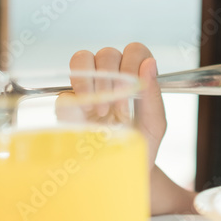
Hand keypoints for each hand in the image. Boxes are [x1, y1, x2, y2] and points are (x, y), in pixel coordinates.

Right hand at [67, 43, 166, 169]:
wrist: (122, 170)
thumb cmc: (142, 144)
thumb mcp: (154, 122)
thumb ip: (153, 94)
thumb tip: (150, 64)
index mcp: (136, 76)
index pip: (134, 50)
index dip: (133, 65)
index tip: (135, 91)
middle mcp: (112, 76)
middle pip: (107, 53)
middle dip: (113, 78)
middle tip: (119, 107)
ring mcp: (88, 87)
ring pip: (82, 59)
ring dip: (93, 81)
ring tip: (102, 109)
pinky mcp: (69, 104)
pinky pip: (66, 90)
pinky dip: (78, 100)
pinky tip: (89, 118)